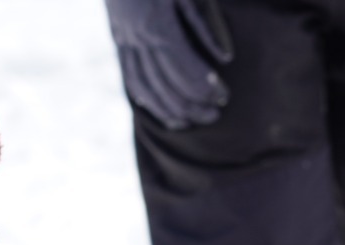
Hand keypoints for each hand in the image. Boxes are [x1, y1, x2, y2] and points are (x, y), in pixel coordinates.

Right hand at [105, 0, 232, 129]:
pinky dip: (146, 99)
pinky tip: (162, 112)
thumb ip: (205, 25)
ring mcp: (124, 40)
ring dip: (171, 109)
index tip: (224, 96)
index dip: (205, 88)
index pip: (185, 70)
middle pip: (167, 85)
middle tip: (215, 114)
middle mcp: (138, 38)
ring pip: (146, 87)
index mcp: (159, 25)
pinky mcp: (118, 38)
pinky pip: (130, 76)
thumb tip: (226, 58)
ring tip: (193, 120)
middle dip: (193, 104)